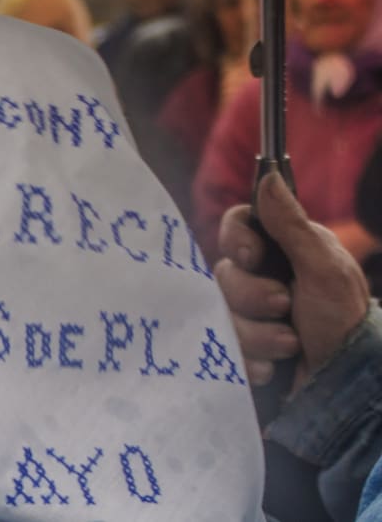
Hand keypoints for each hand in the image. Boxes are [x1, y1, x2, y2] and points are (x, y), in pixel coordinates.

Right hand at [215, 173, 369, 390]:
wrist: (345, 389)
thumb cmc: (345, 323)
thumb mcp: (323, 270)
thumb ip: (291, 224)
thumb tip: (268, 175)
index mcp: (285, 251)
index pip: (239, 225)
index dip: (236, 239)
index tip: (253, 257)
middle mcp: (263, 278)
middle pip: (224, 271)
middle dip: (253, 297)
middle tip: (286, 308)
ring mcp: (250, 314)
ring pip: (220, 312)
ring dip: (256, 333)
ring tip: (290, 346)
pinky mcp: (240, 347)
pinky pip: (220, 345)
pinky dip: (248, 359)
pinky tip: (273, 368)